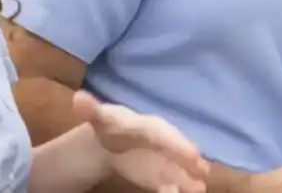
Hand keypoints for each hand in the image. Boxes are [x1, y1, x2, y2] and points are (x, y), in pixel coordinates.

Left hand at [72, 91, 208, 192]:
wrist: (113, 140)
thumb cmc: (112, 126)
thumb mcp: (100, 117)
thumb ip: (91, 109)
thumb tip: (79, 98)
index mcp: (151, 127)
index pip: (166, 135)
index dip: (179, 145)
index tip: (193, 155)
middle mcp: (164, 142)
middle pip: (179, 151)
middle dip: (190, 161)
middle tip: (203, 172)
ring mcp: (165, 158)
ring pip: (179, 167)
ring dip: (188, 178)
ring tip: (199, 189)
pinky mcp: (162, 174)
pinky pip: (173, 180)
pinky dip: (177, 187)